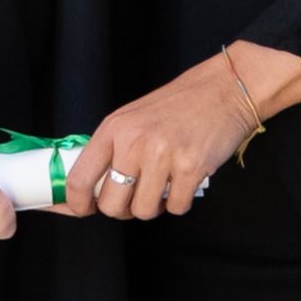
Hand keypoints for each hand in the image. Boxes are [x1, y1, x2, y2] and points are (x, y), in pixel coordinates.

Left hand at [67, 54, 265, 220]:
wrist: (224, 90)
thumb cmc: (179, 105)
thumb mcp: (133, 118)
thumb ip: (112, 148)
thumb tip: (91, 187)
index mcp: (114, 129)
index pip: (80, 178)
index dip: (76, 203)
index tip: (82, 209)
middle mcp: (134, 142)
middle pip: (112, 204)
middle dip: (123, 209)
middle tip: (135, 197)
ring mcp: (162, 156)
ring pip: (143, 210)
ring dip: (153, 206)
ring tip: (163, 186)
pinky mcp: (190, 168)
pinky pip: (175, 207)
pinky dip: (179, 201)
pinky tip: (184, 181)